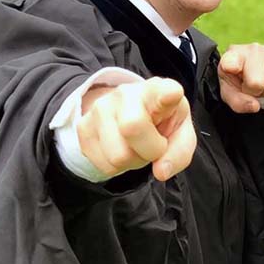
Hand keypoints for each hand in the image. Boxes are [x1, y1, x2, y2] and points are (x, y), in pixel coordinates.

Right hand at [78, 77, 195, 179]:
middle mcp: (126, 94)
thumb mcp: (180, 134)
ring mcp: (100, 108)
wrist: (128, 113)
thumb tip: (161, 172)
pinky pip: (104, 165)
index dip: (168, 94)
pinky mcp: (83, 127)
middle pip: (133, 128)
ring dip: (132, 162)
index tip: (172, 94)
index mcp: (158, 91)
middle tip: (154, 146)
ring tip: (136, 147)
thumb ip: (179, 152)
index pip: (162, 91)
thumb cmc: (161, 123)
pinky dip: (117, 166)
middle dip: (149, 151)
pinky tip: (122, 149)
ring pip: (117, 156)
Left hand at [218, 43, 263, 113]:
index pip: (232, 60)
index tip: (231, 68)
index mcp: (233, 55)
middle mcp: (253, 49)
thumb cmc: (238, 81)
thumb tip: (255, 106)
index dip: (232, 66)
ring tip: (262, 82)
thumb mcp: (230, 93)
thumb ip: (237, 102)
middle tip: (251, 86)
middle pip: (257, 83)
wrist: (255, 72)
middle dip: (255, 92)